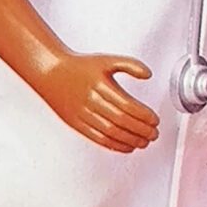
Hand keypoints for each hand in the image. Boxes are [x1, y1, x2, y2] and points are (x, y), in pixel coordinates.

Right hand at [40, 53, 159, 153]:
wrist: (51, 72)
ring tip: (144, 142)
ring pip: (111, 133)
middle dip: (141, 130)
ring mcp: (83, 114)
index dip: (144, 115)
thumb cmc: (79, 67)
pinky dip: (115, 145)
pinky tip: (127, 146)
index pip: (127, 105)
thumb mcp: (106, 60)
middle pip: (121, 121)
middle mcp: (91, 101)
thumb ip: (130, 64)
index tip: (155, 120)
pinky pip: (98, 139)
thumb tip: (148, 74)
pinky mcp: (77, 124)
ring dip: (131, 140)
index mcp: (100, 85)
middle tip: (154, 134)